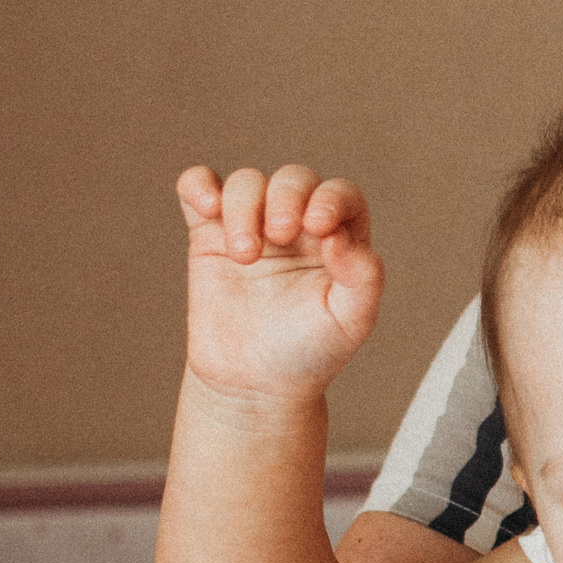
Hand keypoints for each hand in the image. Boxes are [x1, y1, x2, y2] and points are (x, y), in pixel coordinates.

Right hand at [177, 164, 381, 403]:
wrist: (254, 383)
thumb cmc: (311, 350)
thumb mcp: (352, 320)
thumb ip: (364, 277)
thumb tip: (340, 237)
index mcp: (339, 238)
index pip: (340, 194)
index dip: (330, 198)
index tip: (317, 227)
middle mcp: (297, 225)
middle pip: (293, 179)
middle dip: (285, 197)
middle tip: (279, 236)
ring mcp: (252, 226)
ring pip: (247, 182)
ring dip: (243, 206)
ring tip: (245, 256)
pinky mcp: (209, 235)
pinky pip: (199, 188)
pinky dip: (198, 184)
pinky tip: (207, 205)